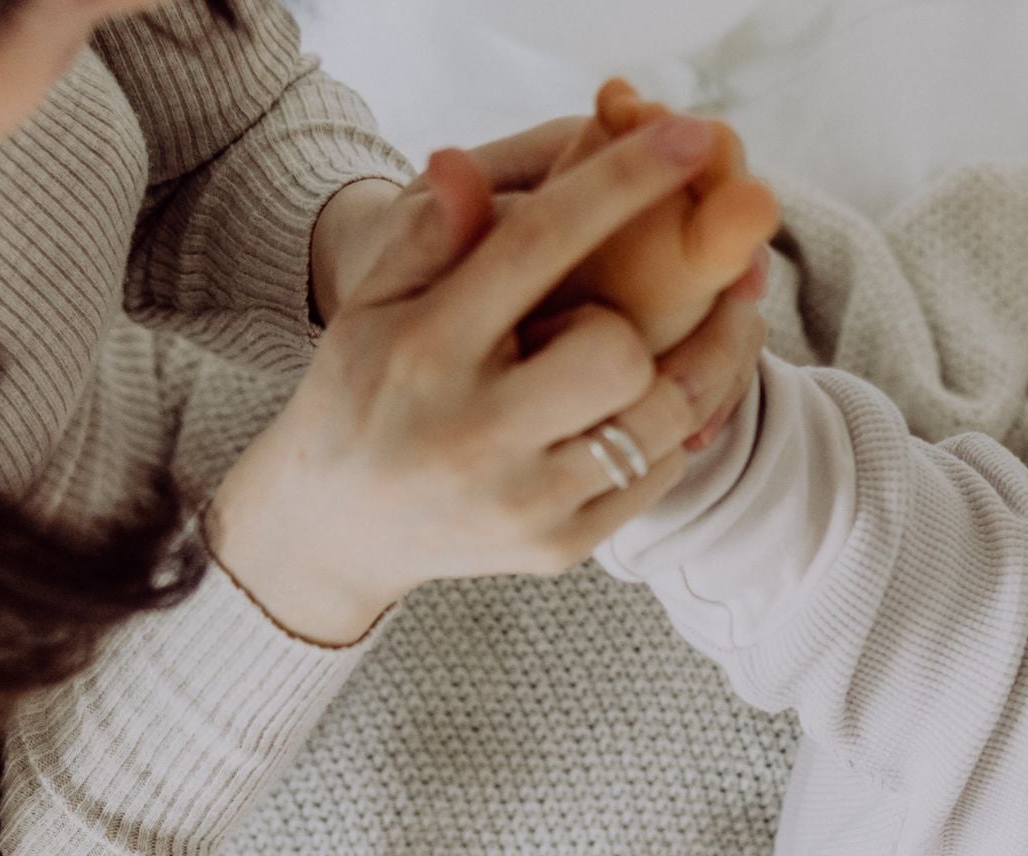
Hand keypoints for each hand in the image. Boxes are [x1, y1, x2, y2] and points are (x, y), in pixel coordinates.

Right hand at [211, 115, 768, 645]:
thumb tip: (461, 163)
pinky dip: (672, 429)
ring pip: (662, 418)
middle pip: (617, 349)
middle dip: (635, 317)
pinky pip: (663, 472)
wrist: (338, 529)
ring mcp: (523, 500)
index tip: (690, 136)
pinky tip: (650, 403)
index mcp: (426, 350)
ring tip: (689, 335)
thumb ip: (428, 236)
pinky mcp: (560, 547)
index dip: (621, 183)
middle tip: (610, 313)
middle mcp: (474, 432)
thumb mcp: (372, 305)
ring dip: (688, 366)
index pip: (536, 244)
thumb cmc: (365, 391)